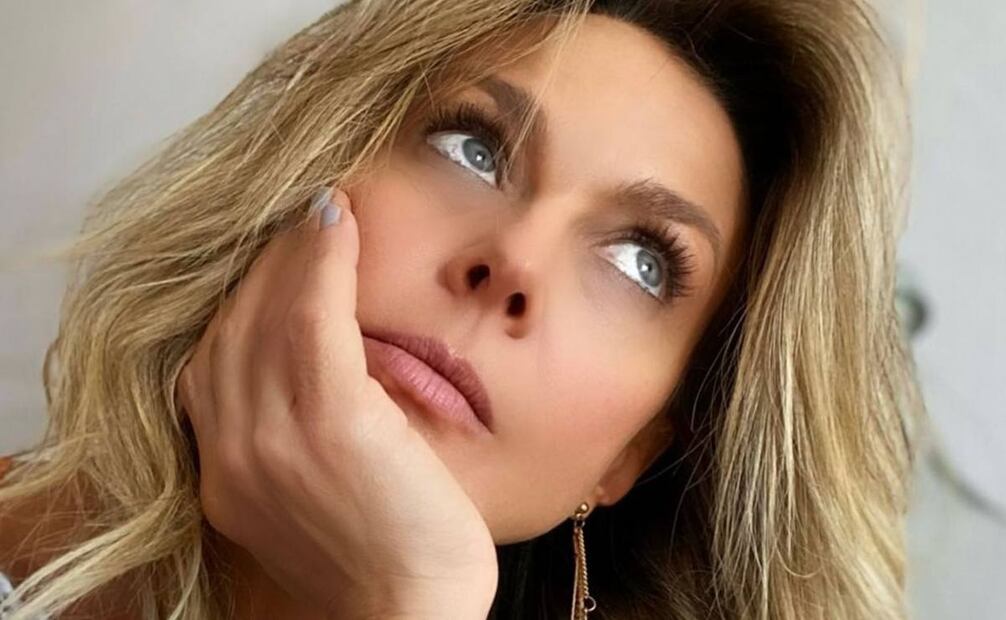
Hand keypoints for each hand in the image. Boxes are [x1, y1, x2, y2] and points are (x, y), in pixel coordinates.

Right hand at [175, 188, 497, 618]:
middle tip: (303, 217)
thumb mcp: (314, 495)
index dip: (243, 300)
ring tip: (325, 207)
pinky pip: (314, 318)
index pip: (213, 360)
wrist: (411, 611)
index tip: (277, 259)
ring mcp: (272, 436)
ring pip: (269, 313)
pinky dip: (323, 262)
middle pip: (232, 327)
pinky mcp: (328, 423)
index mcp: (223, 470)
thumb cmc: (384, 554)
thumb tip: (323, 375)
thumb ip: (294, 438)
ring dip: (297, 249)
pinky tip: (339, 222)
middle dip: (266, 265)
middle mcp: (231, 449)